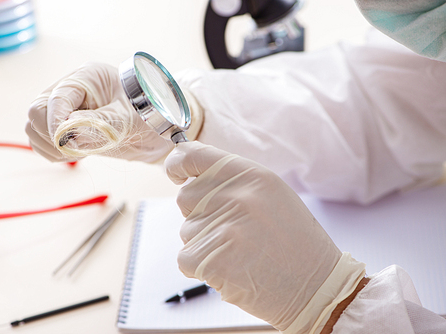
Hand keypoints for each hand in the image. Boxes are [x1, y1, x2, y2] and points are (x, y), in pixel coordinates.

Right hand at [25, 62, 172, 161]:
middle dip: (53, 135)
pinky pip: (42, 141)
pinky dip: (54, 152)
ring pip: (35, 128)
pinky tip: (77, 153)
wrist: (158, 128)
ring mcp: (65, 109)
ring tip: (82, 151)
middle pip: (38, 111)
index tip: (66, 142)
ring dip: (52, 146)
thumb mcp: (128, 118)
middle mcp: (71, 91)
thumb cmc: (150, 114)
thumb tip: (69, 135)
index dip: (57, 122)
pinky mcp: (64, 127)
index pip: (57, 98)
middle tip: (78, 148)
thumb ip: (99, 124)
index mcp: (87, 78)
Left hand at [165, 141, 351, 330]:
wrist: (316, 287)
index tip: (175, 171)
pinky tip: (232, 268)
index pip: (193, 156)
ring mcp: (222, 228)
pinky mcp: (211, 259)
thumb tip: (190, 176)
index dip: (178, 164)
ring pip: (187, 230)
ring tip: (241, 251)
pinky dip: (201, 265)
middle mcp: (235, 196)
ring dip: (205, 242)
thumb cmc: (294, 241)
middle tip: (234, 229)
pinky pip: (185, 257)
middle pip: (186, 197)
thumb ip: (232, 180)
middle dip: (200, 213)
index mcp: (250, 174)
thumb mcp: (270, 194)